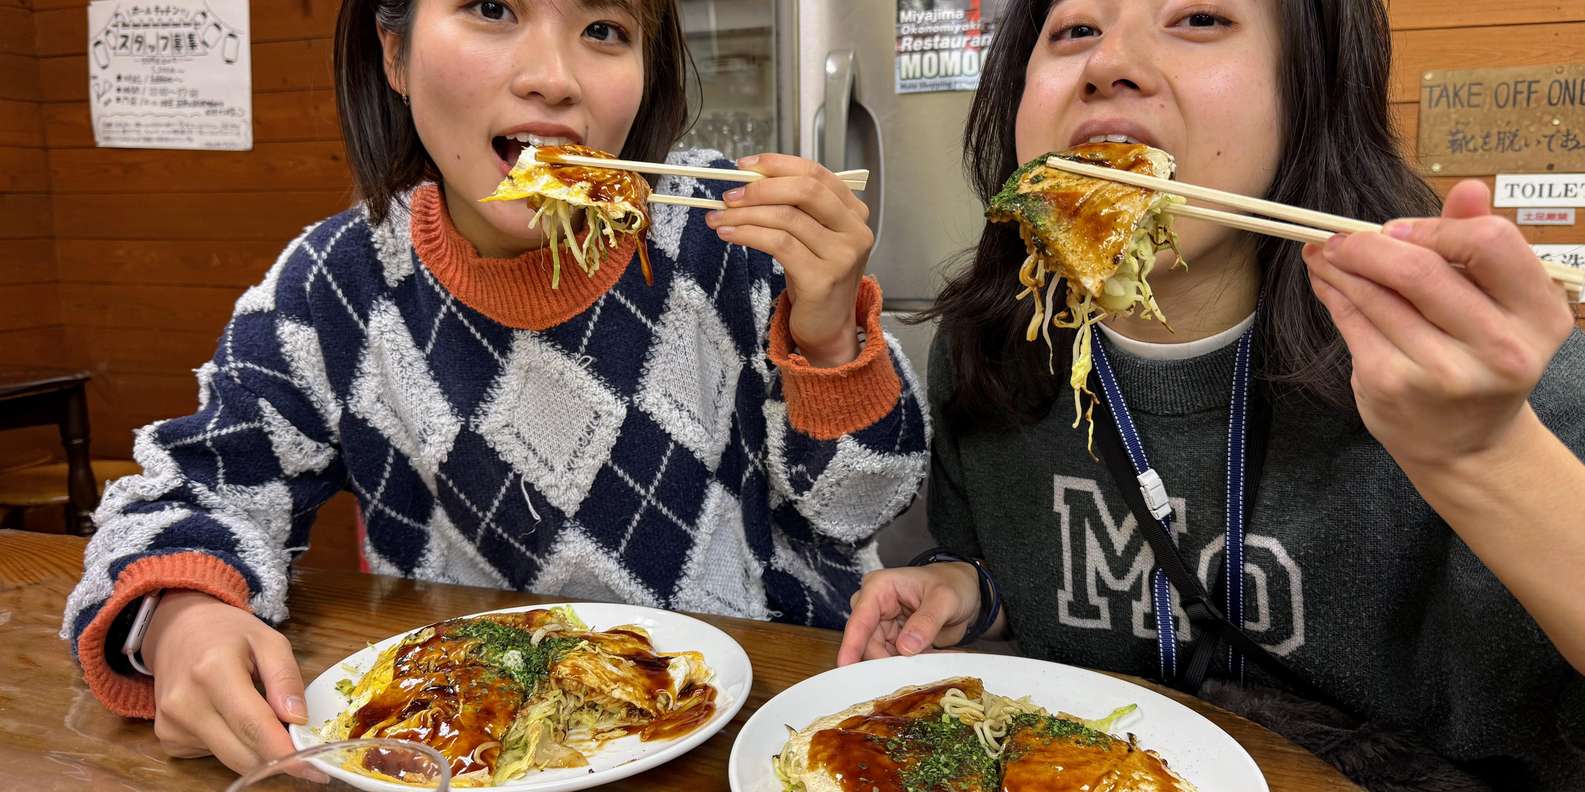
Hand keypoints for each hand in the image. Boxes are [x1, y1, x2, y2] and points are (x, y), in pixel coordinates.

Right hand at [144, 591, 305, 774]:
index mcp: (213, 671)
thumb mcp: (268, 640)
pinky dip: (233, 745)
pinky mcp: (168, 738)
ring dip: (256, 751)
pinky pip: (212, 755)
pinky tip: (233, 719)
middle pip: (241, 753)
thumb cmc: (227, 634)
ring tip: (266, 723)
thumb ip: (286, 678)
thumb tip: (298, 718)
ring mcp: (171, 724)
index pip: (253, 725)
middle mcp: (186, 703)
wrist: (176, 631)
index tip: (314, 768)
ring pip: (229, 759)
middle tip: (304, 755)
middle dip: (277, 760)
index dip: (285, 752)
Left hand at [705, 154, 873, 367]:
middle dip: (761, 188)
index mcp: (853, 212)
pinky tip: (729, 235)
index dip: (778, 165)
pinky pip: (779, 245)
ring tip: (719, 218)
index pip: (816, 174)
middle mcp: (854, 231)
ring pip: (786, 218)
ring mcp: (842, 256)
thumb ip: (793, 208)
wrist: (827, 327)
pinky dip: (748, 235)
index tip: (746, 165)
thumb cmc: (815, 278)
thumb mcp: (811, 237)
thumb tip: (749, 179)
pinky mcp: (823, 279)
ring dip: (745, 214)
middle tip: (729, 195)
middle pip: (805, 191)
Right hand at [837, 562, 979, 665]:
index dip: (851, 644)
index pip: (860, 619)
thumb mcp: (945, 599)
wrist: (967, 592)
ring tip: (925, 664)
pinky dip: (910, 665)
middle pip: (867, 643)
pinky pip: (894, 659)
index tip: (845, 666)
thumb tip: (905, 647)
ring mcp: (883, 624)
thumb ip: (926, 622)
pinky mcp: (893, 639)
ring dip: (900, 665)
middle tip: (907, 674)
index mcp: (879, 588)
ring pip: (880, 655)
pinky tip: (928, 662)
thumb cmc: (953, 584)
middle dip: (884, 661)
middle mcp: (875, 606)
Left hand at [1301, 180, 1574, 470]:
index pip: (1489, 243)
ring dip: (1341, 264)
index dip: (1436, 227)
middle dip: (1370, 245)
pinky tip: (1326, 280)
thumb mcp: (1500, 303)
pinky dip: (1334, 294)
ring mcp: (1443, 372)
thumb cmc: (1481, 357)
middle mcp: (1499, 348)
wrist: (1467, 445)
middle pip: (1421, 270)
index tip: (1400, 229)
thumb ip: (1479, 244)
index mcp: (1538, 315)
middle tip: (1342, 236)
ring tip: (1325, 251)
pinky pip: (1353, 322)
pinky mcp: (1393, 386)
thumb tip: (1467, 187)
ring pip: (1376, 295)